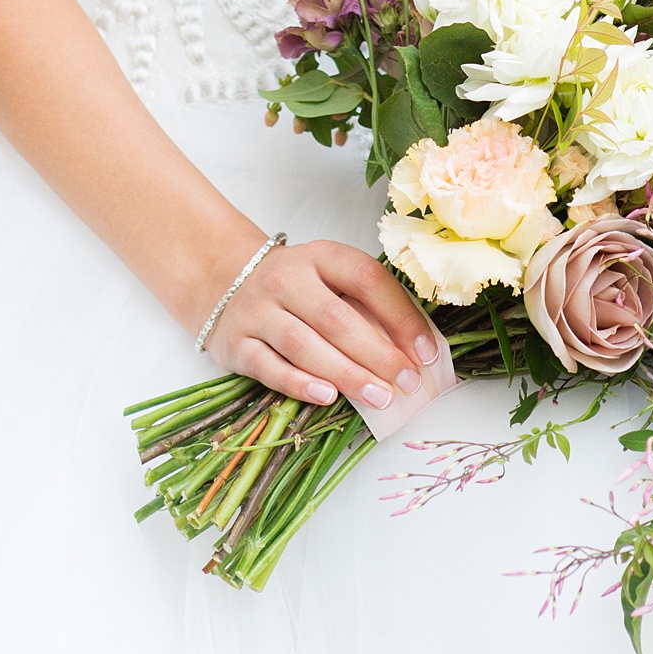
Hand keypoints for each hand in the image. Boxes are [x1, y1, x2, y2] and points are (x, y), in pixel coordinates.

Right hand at [205, 237, 439, 415]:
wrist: (226, 281)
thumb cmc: (298, 287)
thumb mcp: (331, 279)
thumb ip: (367, 305)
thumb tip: (415, 349)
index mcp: (321, 256)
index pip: (367, 279)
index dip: (401, 315)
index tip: (426, 351)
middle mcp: (287, 279)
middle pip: (337, 319)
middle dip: (378, 354)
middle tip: (407, 382)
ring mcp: (258, 310)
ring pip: (304, 345)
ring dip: (346, 374)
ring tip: (379, 396)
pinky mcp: (236, 342)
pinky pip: (269, 367)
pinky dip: (299, 384)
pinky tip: (328, 397)